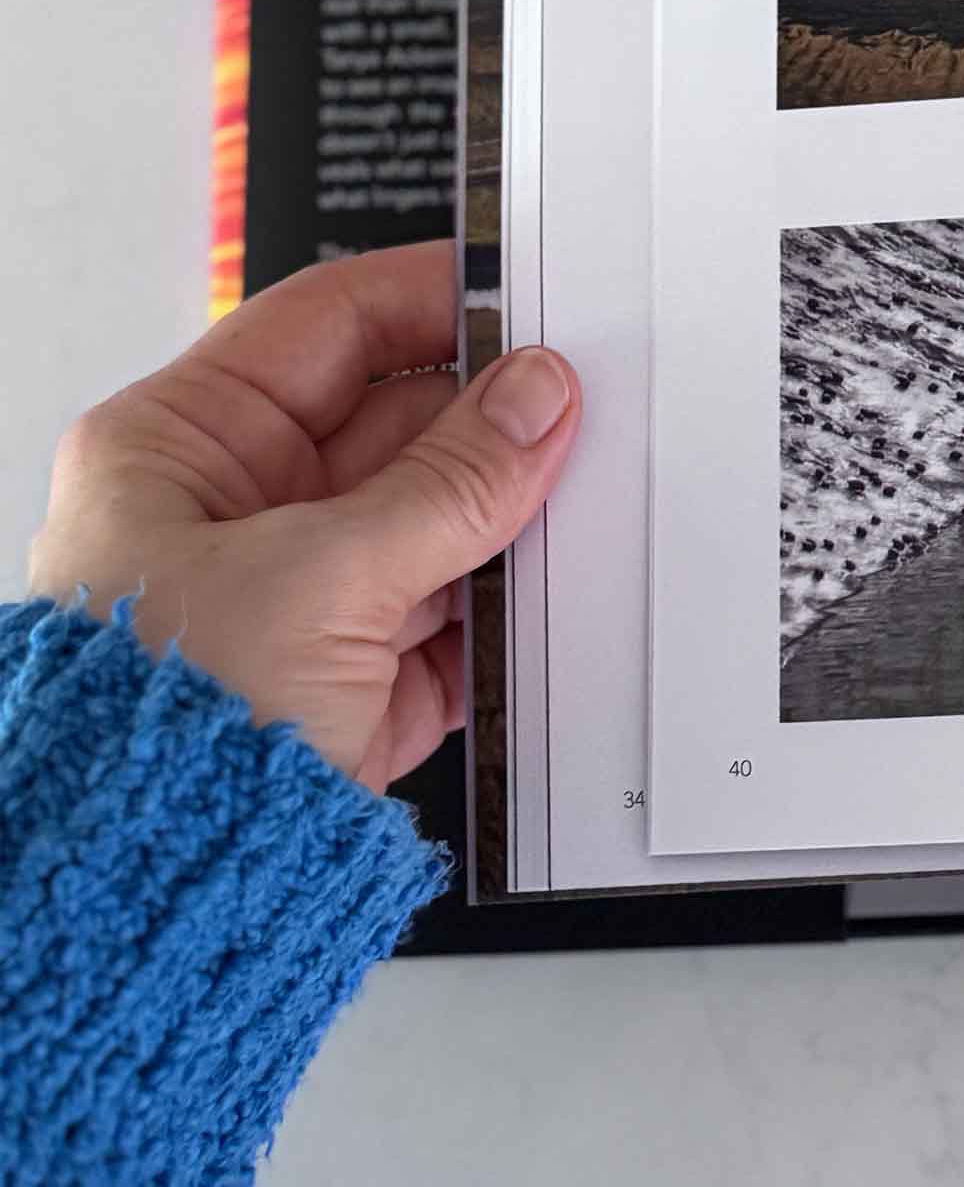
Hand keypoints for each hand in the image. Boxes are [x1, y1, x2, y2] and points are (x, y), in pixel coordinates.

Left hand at [26, 242, 579, 792]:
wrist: (153, 898)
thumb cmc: (150, 731)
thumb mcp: (317, 576)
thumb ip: (449, 483)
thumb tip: (538, 397)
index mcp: (187, 446)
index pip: (328, 328)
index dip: (431, 298)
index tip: (528, 288)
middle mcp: (244, 510)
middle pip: (402, 426)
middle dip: (496, 421)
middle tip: (590, 405)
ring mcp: (308, 594)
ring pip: (442, 519)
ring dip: (513, 518)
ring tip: (587, 499)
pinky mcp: (358, 677)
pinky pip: (459, 613)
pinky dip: (512, 609)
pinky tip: (560, 590)